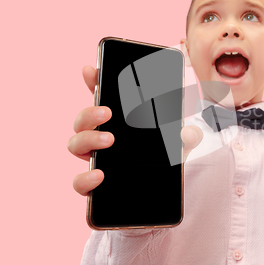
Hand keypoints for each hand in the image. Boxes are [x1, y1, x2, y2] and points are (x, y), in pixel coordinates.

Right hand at [67, 65, 202, 195]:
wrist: (159, 194)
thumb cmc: (164, 161)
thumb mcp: (179, 146)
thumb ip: (188, 137)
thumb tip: (188, 133)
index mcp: (118, 122)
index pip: (100, 98)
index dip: (92, 82)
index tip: (91, 70)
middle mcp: (100, 138)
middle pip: (82, 120)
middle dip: (90, 112)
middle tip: (108, 112)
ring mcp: (95, 160)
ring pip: (75, 145)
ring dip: (88, 138)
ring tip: (110, 139)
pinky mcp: (94, 186)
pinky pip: (79, 182)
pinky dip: (85, 178)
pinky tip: (100, 174)